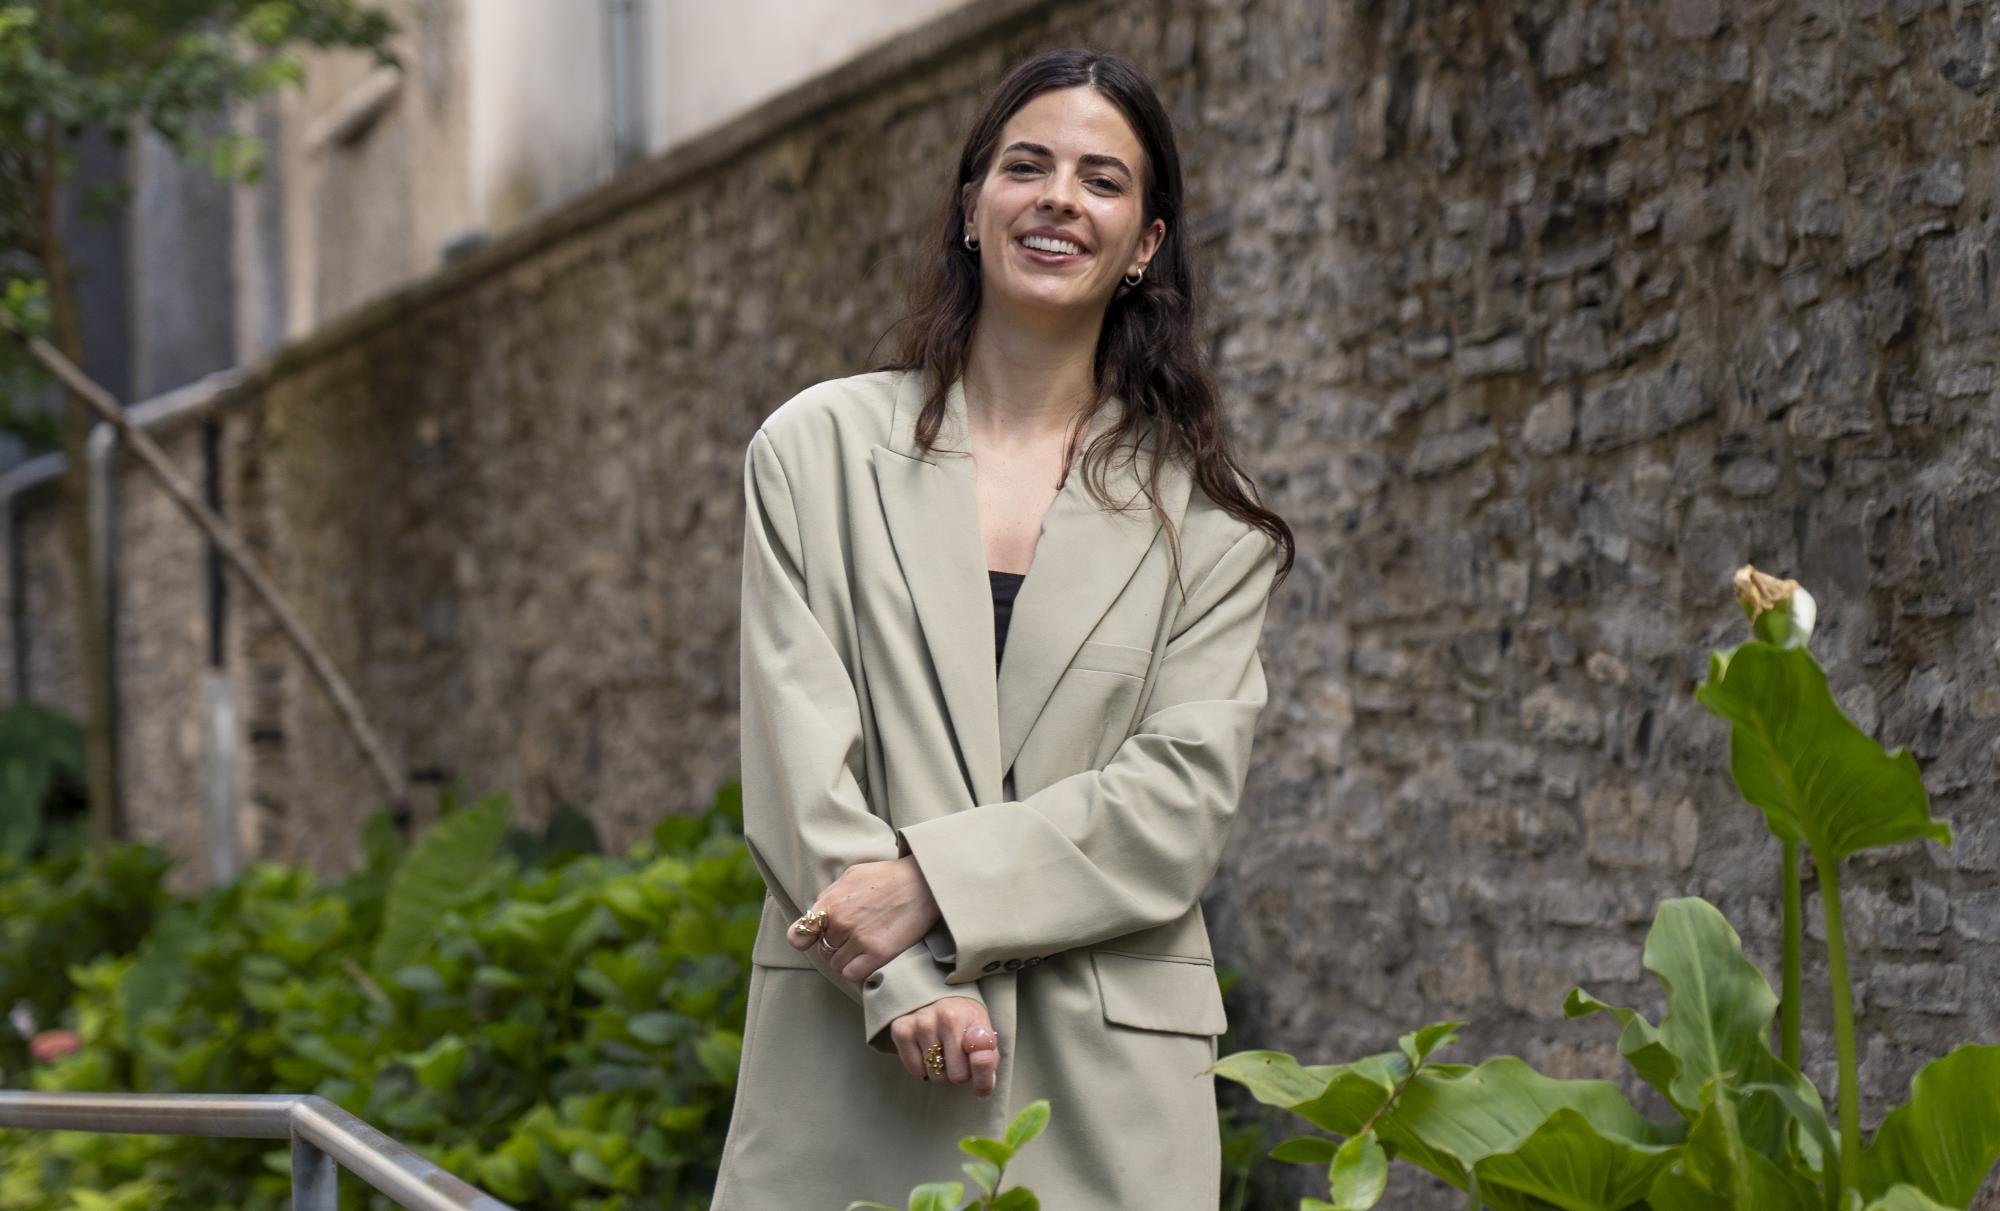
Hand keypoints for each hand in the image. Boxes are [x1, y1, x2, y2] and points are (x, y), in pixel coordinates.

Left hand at [789, 856, 939, 982]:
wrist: (923, 882)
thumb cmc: (888, 876)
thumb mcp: (852, 875)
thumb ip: (830, 895)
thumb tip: (814, 914)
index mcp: (831, 903)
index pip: (799, 935)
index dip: (804, 939)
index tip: (813, 939)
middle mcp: (841, 923)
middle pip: (822, 951)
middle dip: (834, 946)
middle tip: (853, 936)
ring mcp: (859, 940)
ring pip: (837, 965)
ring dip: (847, 959)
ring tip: (863, 945)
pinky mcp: (878, 955)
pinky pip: (853, 974)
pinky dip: (858, 969)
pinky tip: (869, 957)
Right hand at [889, 996, 998, 1095]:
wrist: (938, 996)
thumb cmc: (965, 1023)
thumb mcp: (985, 1036)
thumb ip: (989, 1061)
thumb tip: (981, 1084)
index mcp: (974, 1018)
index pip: (982, 1061)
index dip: (982, 1075)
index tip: (979, 1074)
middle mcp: (946, 1017)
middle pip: (957, 1076)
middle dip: (958, 1072)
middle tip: (957, 1055)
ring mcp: (921, 1022)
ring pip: (934, 1076)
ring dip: (939, 1070)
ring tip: (941, 1050)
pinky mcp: (901, 1029)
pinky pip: (915, 1071)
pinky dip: (921, 1067)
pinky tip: (925, 1049)